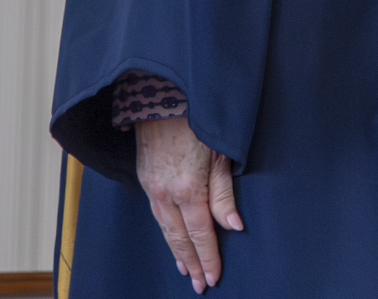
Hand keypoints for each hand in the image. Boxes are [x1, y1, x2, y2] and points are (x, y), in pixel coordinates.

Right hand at [135, 115, 241, 291]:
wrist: (161, 97)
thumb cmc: (198, 121)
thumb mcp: (221, 154)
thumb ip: (223, 194)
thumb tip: (233, 225)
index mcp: (188, 189)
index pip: (201, 233)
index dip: (209, 257)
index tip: (213, 277)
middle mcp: (166, 194)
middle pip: (181, 238)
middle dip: (192, 263)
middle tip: (201, 285)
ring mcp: (152, 187)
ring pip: (165, 229)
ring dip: (177, 252)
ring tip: (187, 270)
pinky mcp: (145, 179)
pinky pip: (156, 214)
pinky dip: (166, 232)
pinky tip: (172, 239)